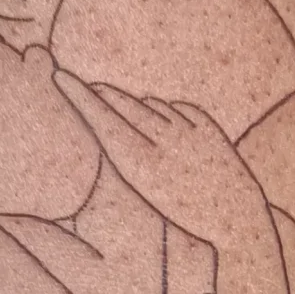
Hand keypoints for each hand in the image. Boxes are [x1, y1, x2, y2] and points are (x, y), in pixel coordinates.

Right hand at [53, 72, 272, 252]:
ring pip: (149, 104)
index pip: (102, 120)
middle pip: (122, 105)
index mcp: (142, 165)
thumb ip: (126, 151)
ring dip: (133, 103)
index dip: (80, 96)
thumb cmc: (181, 209)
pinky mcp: (208, 126)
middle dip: (100, 93)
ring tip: (115, 101)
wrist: (234, 218)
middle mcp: (163, 143)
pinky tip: (162, 118)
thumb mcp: (146, 188)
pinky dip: (165, 111)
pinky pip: (176, 107)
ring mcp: (188, 131)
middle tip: (80, 83)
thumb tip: (111, 111)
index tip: (60, 76)